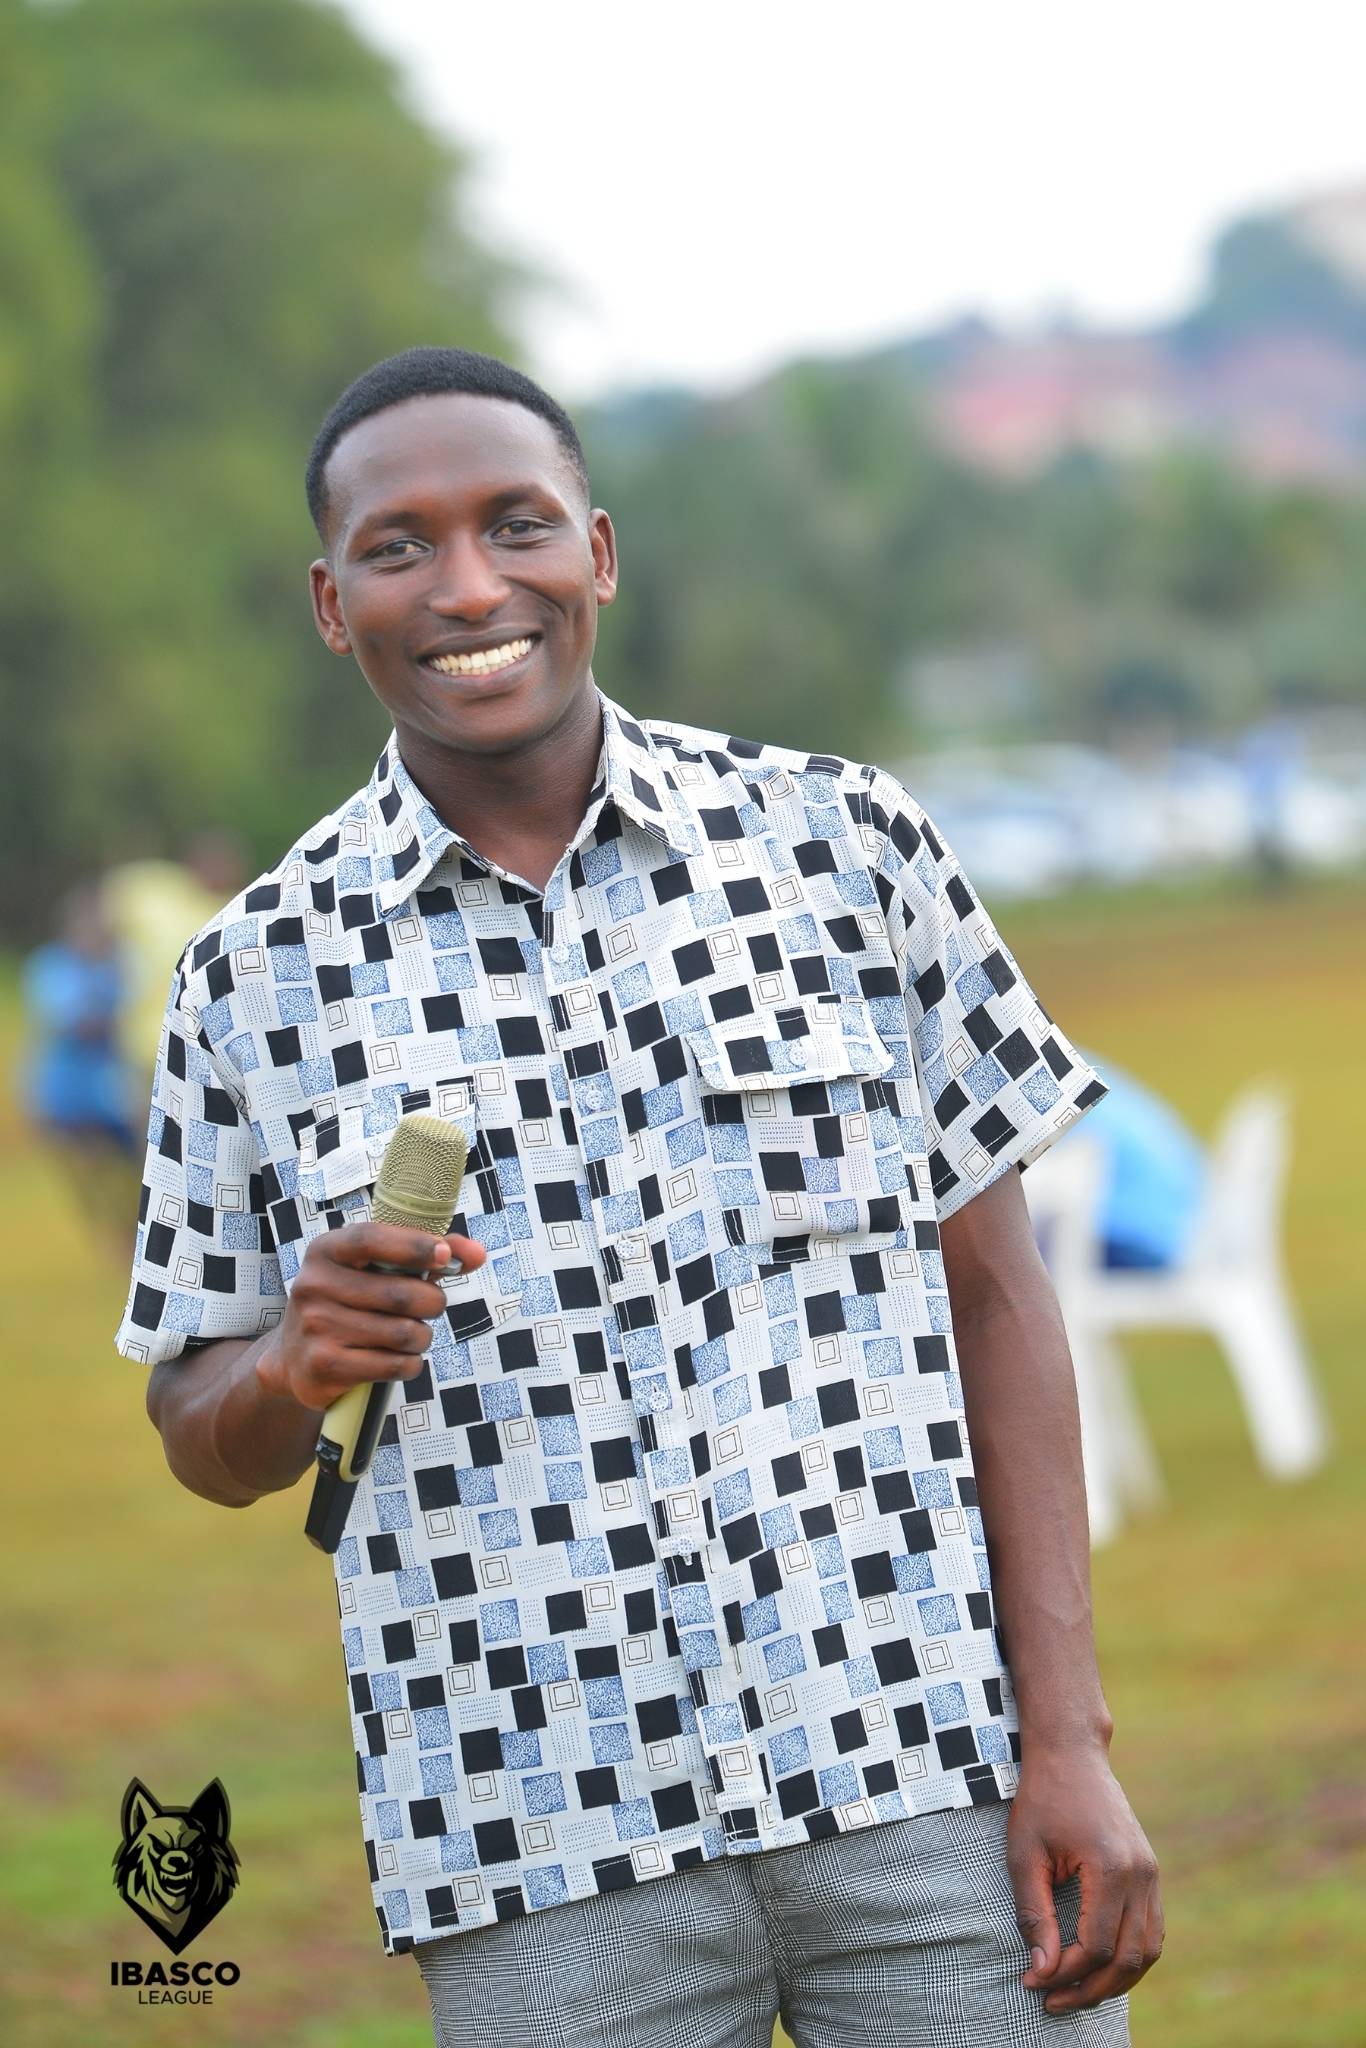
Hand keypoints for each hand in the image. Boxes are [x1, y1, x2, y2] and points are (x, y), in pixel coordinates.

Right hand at [256, 1223, 487, 1411]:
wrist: (294, 1360)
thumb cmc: (349, 1304)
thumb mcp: (372, 1271)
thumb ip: (426, 1256)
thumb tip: (476, 1253)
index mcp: (325, 1252)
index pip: (371, 1239)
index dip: (414, 1246)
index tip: (446, 1256)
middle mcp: (314, 1286)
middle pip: (400, 1294)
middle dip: (432, 1302)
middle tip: (430, 1306)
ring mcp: (316, 1327)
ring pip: (404, 1333)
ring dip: (422, 1337)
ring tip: (411, 1335)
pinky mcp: (324, 1366)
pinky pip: (395, 1364)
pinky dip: (410, 1363)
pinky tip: (398, 1358)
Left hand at [1007, 1745, 1163, 2015]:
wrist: (1072, 1753)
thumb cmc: (1041, 1799)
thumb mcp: (1024, 1854)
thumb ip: (1035, 1914)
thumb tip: (1043, 1971)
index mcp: (1111, 1867)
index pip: (1096, 1945)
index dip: (1064, 1973)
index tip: (1032, 1982)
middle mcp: (1141, 1874)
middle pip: (1127, 1959)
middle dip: (1090, 1990)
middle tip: (1052, 2002)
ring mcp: (1152, 1873)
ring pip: (1147, 1952)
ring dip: (1114, 1982)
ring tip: (1074, 1993)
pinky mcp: (1151, 1872)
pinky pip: (1151, 1931)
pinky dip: (1129, 1958)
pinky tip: (1097, 1967)